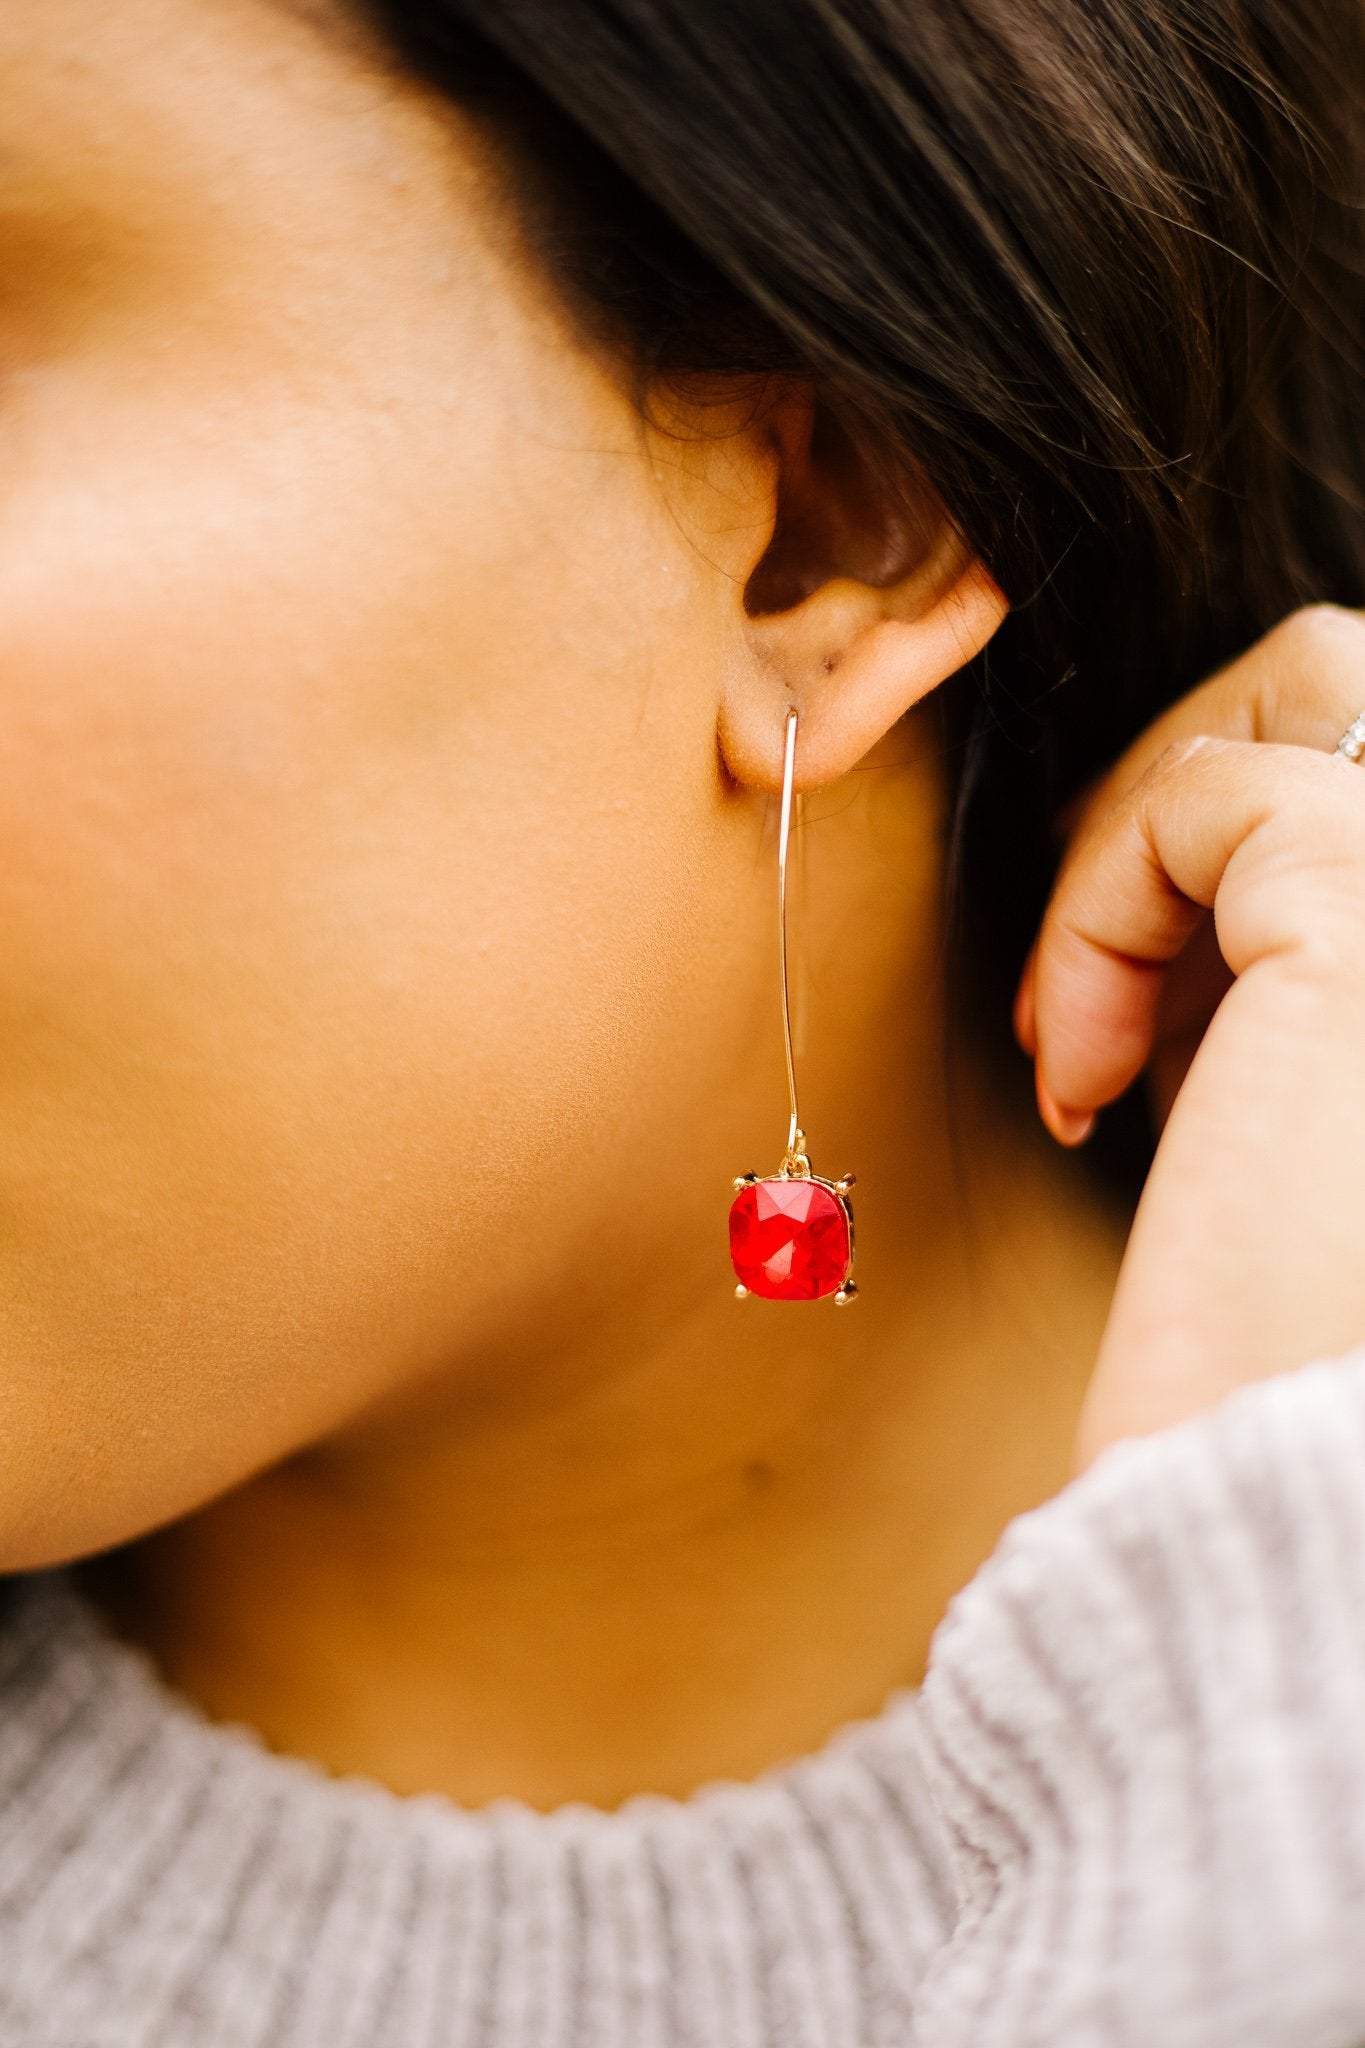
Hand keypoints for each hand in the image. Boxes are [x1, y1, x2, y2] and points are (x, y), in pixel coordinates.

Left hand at [1012, 606, 1364, 1466]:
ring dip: (1149, 817)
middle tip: (1086, 968)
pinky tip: (1078, 1075)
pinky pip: (1208, 796)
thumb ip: (1290, 981)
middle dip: (1197, 788)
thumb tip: (1200, 884)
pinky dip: (1101, 906)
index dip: (1254, 842)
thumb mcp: (1306, 1110)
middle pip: (1363, 678)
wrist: (1276, 1511)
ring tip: (1074, 1017)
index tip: (1135, 1004)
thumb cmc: (1278, 1351)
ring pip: (1317, 674)